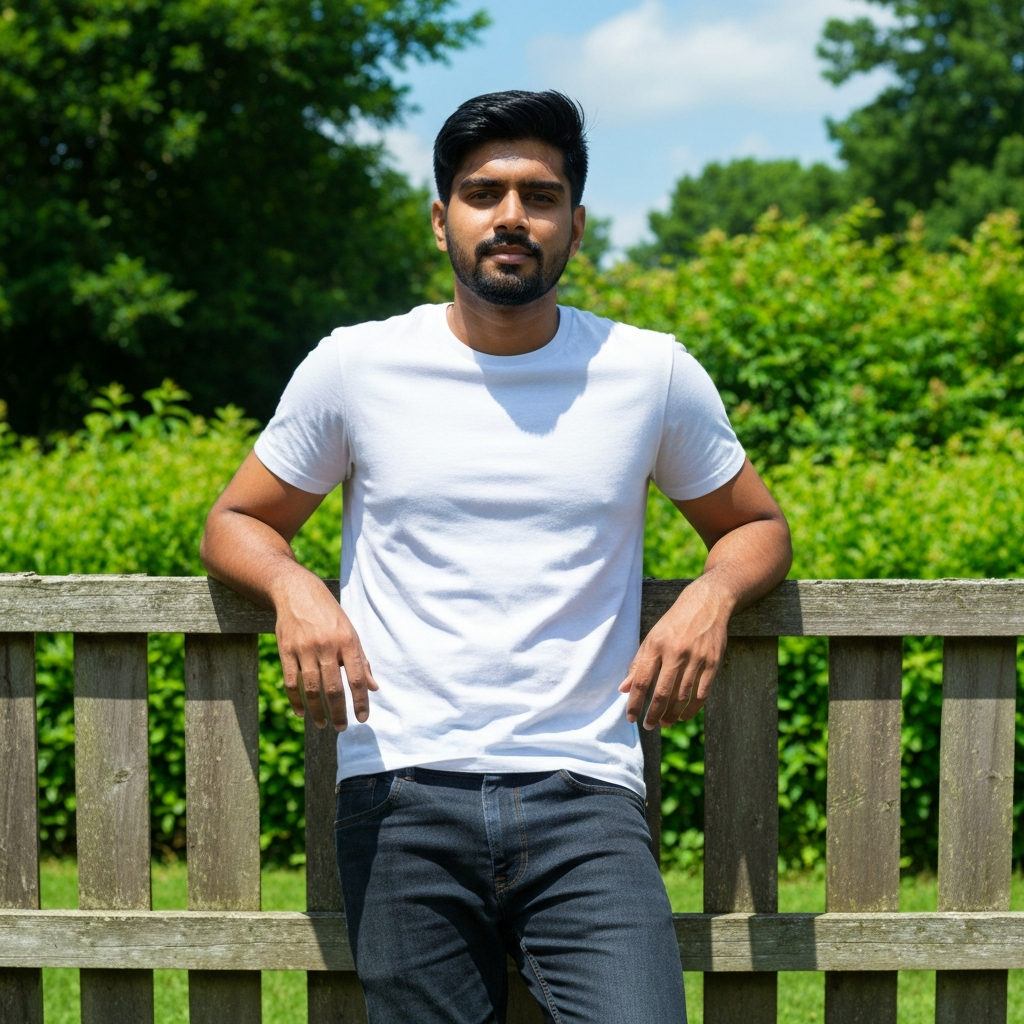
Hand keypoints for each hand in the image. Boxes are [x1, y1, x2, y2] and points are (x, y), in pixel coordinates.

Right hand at [273, 571, 377, 731]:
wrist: (297, 592)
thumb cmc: (329, 615)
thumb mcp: (351, 632)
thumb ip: (362, 661)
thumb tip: (374, 688)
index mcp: (348, 641)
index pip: (357, 678)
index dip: (361, 701)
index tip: (363, 718)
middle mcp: (327, 645)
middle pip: (333, 688)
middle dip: (339, 712)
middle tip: (341, 728)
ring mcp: (304, 648)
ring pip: (311, 689)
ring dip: (318, 711)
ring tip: (324, 724)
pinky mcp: (286, 650)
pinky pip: (291, 682)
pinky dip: (296, 700)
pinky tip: (301, 712)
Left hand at [619, 576, 732, 728]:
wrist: (706, 604)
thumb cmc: (674, 623)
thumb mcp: (652, 637)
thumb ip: (637, 663)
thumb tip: (623, 689)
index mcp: (656, 645)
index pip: (641, 680)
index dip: (635, 702)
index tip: (631, 718)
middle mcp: (675, 652)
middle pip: (661, 692)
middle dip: (653, 713)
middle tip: (649, 726)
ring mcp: (696, 658)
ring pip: (682, 695)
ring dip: (672, 714)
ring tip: (665, 723)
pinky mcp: (712, 662)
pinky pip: (702, 692)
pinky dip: (692, 708)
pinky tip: (684, 715)